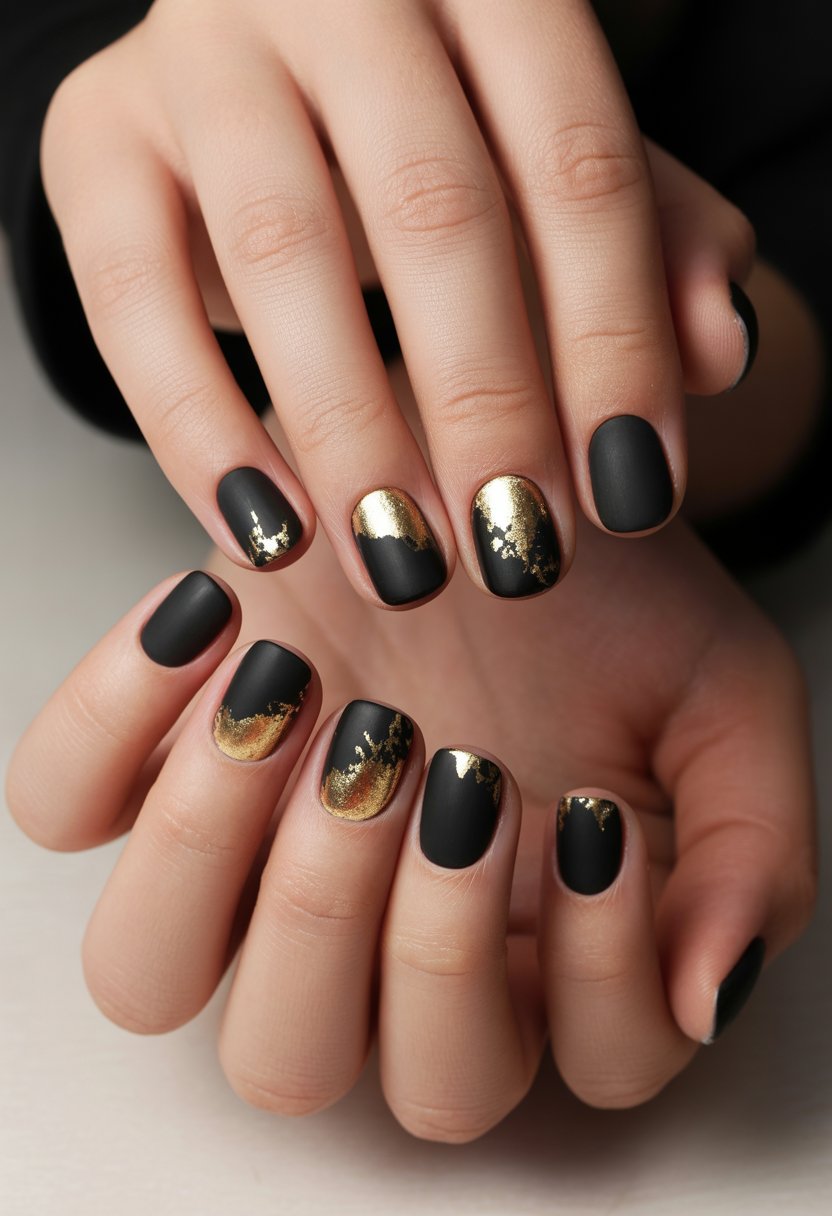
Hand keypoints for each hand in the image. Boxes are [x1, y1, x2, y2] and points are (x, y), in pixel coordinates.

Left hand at [7, 506, 815, 1138]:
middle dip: (390, 926)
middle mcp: (360, 924)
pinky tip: (220, 622)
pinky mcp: (159, 739)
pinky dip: (109, 720)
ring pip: (146, 976)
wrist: (522, 467)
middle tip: (447, 764)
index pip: (550, 1071)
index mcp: (520, 946)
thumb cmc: (619, 596)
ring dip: (222, 854)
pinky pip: (58, 800)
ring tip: (312, 701)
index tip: (590, 813)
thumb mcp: (730, 705)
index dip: (583, 971)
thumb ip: (751, 856)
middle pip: (310, 1064)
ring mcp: (243, 840)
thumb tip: (705, 996)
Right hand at [39, 0, 756, 605]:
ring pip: (281, 251)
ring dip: (353, 435)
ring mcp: (200, 54)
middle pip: (433, 210)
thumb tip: (721, 348)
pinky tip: (271, 533)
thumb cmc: (439, 131)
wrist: (270, 73)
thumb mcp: (559, 166)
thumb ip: (653, 240)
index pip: (576, 165)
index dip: (614, 344)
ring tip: (408, 567)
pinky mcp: (91, 136)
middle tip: (520, 550)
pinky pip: (128, 296)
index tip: (629, 497)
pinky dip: (199, 428)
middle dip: (486, 405)